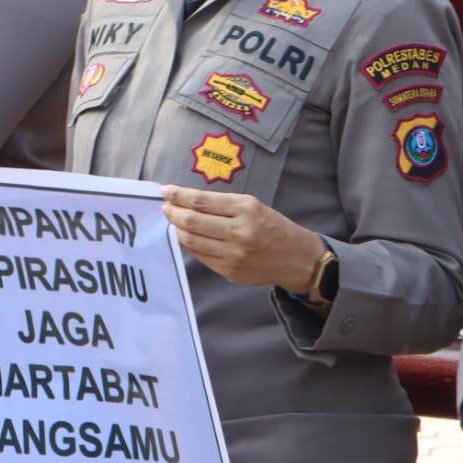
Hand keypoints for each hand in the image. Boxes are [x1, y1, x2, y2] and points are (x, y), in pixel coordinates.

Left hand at [160, 185, 322, 289]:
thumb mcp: (253, 205)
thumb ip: (221, 205)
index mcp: (246, 210)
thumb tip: (186, 202)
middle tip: (165, 206)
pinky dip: (189, 245)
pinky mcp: (229, 272)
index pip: (201, 201)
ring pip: (191, 241)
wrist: (296, 258)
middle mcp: (239, 233)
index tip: (166, 191)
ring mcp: (233, 255)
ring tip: (173, 221)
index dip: (179, 195)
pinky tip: (187, 237)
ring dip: (177, 229)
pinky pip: (200, 256)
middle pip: (192, 222)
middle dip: (172, 212)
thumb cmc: (273, 227)